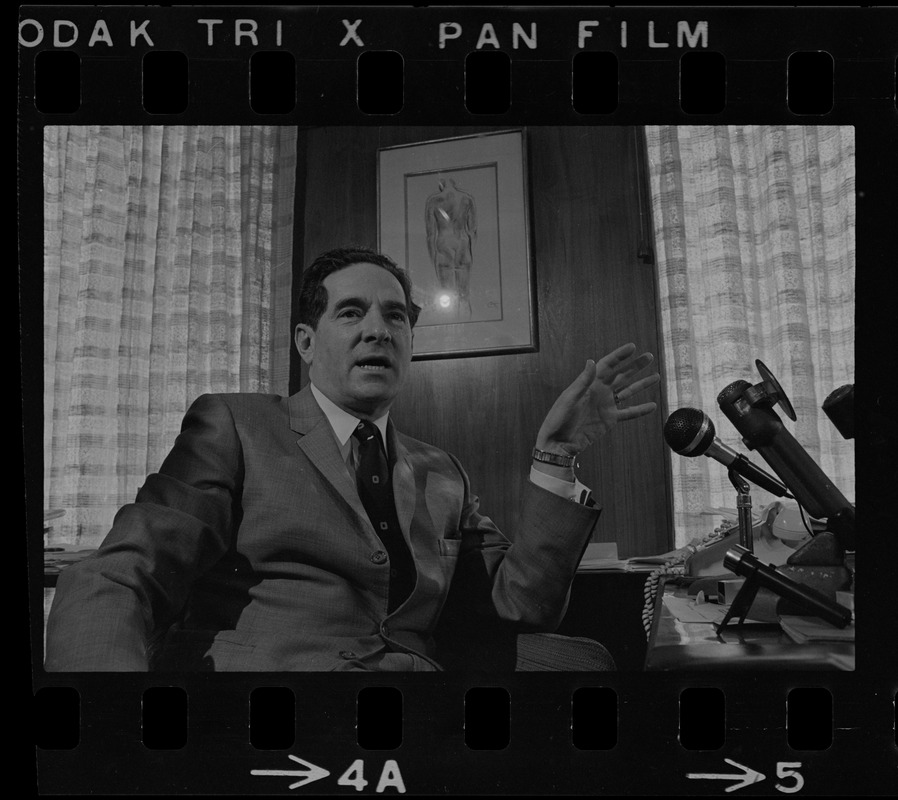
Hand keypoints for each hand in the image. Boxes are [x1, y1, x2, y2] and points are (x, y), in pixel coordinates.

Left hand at [535, 343, 660, 456]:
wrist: (559, 443)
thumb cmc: (559, 419)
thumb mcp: (569, 399)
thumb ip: (582, 381)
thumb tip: (592, 361)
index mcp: (589, 384)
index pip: (607, 365)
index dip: (619, 355)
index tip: (633, 347)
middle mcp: (600, 392)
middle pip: (621, 375)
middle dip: (635, 365)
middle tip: (649, 356)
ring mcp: (606, 405)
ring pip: (628, 391)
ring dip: (641, 384)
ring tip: (656, 376)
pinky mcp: (609, 420)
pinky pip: (629, 413)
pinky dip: (640, 410)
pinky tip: (652, 406)